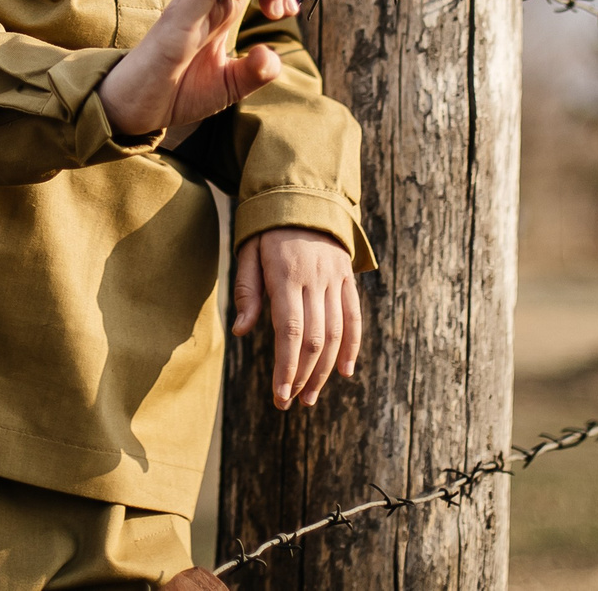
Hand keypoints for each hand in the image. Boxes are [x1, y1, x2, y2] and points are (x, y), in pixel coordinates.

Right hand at [97, 0, 293, 136]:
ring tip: (274, 4)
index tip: (286, 12)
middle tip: (281, 11)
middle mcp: (206, 0)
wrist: (135, 110)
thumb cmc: (177, 91)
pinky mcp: (175, 23)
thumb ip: (256, 72)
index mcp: (221, 8)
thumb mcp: (229, 85)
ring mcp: (189, 7)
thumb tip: (273, 54)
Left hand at [231, 226, 360, 408]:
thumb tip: (242, 332)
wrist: (304, 195)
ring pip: (336, 333)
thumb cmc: (268, 228)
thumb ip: (247, 291)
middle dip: (303, 376)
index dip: (286, 367)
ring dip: (325, 370)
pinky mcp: (348, 279)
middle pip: (314, 339)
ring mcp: (335, 279)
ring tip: (311, 396)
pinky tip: (344, 372)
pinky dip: (352, 347)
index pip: (289, 331)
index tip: (279, 396)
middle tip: (291, 403)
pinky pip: (354, 317)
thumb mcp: (248, 252)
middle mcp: (315, 279)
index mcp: (286, 274)